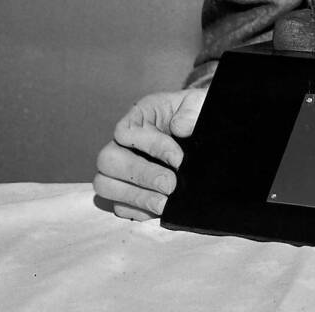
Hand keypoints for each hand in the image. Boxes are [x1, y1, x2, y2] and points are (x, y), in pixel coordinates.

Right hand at [93, 88, 205, 219]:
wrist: (208, 135)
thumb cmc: (197, 115)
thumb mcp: (200, 105)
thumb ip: (192, 111)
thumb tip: (179, 127)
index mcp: (139, 116)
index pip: (125, 132)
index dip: (151, 147)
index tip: (178, 159)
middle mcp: (123, 142)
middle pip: (108, 160)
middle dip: (140, 175)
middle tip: (170, 185)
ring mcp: (120, 169)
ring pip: (105, 185)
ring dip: (135, 197)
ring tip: (164, 203)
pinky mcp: (125, 191)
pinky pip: (118, 205)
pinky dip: (136, 210)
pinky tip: (158, 209)